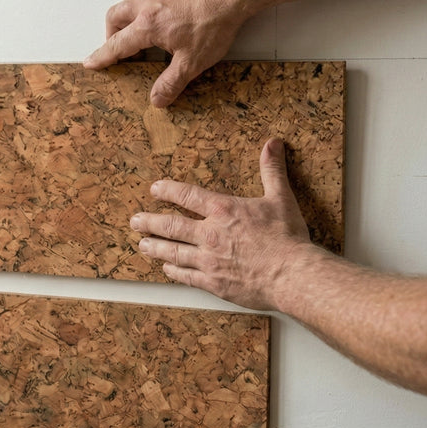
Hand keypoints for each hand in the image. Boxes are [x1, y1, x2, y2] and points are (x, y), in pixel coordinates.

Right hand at [83, 0, 249, 107]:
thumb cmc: (214, 22)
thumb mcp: (192, 61)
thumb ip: (172, 82)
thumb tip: (157, 100)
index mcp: (147, 26)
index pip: (117, 45)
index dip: (102, 56)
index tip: (90, 62)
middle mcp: (146, 3)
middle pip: (114, 16)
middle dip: (111, 33)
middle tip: (118, 46)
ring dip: (126, 15)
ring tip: (138, 28)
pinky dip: (143, 1)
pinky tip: (158, 9)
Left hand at [130, 139, 312, 309]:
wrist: (292, 275)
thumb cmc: (287, 238)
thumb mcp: (281, 197)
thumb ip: (271, 170)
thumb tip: (273, 145)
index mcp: (223, 210)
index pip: (186, 195)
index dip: (167, 191)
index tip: (155, 190)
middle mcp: (210, 234)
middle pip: (170, 226)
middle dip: (149, 221)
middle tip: (135, 220)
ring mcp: (208, 260)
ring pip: (172, 252)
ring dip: (154, 247)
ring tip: (141, 244)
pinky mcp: (212, 283)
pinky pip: (185, 276)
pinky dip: (173, 272)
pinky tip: (166, 269)